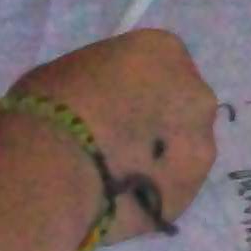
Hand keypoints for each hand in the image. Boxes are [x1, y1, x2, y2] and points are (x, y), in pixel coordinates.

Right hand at [8, 30, 218, 239]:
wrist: (56, 170)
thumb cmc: (50, 105)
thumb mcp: (69, 73)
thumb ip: (100, 84)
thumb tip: (99, 104)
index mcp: (163, 50)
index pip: (158, 63)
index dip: (134, 87)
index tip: (109, 104)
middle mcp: (196, 94)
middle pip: (179, 106)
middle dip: (155, 122)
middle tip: (116, 141)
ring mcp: (201, 146)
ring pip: (182, 150)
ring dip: (158, 159)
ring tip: (116, 177)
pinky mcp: (192, 192)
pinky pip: (171, 188)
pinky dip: (151, 192)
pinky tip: (120, 200)